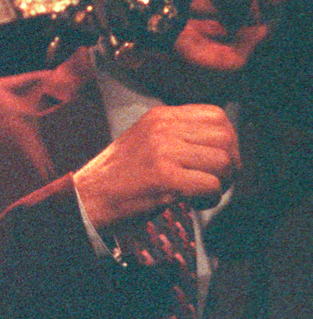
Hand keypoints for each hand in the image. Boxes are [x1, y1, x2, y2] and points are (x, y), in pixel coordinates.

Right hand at [73, 103, 239, 229]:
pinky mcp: (164, 178)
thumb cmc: (121, 177)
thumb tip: (223, 145)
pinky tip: (192, 203)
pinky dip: (209, 201)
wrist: (88, 198)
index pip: (216, 115)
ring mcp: (162, 152)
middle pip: (226, 138)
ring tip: (200, 193)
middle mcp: (161, 128)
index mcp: (159, 116)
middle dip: (230, 165)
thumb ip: (179, 135)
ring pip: (223, 162)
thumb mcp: (147, 141)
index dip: (227, 141)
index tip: (216, 161)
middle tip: (214, 181)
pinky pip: (212, 186)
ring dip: (220, 184)